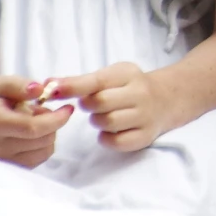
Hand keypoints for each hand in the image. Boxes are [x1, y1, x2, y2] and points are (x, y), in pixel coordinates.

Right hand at [0, 70, 71, 168]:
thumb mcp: (1, 82)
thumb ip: (22, 86)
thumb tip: (41, 90)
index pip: (33, 128)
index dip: (57, 119)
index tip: (69, 108)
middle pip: (41, 141)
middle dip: (52, 123)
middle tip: (40, 108)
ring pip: (42, 153)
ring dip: (47, 135)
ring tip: (32, 119)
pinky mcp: (3, 166)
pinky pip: (34, 160)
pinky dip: (40, 146)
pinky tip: (30, 132)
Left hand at [51, 62, 179, 150]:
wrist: (167, 99)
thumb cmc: (129, 87)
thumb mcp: (111, 76)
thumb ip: (81, 82)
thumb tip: (48, 84)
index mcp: (128, 74)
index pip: (96, 81)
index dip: (72, 86)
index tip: (51, 89)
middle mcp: (140, 93)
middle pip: (100, 103)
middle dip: (88, 105)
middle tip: (91, 104)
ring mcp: (145, 116)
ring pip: (107, 123)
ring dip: (98, 121)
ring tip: (104, 115)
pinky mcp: (145, 136)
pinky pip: (116, 142)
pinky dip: (107, 138)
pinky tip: (112, 130)